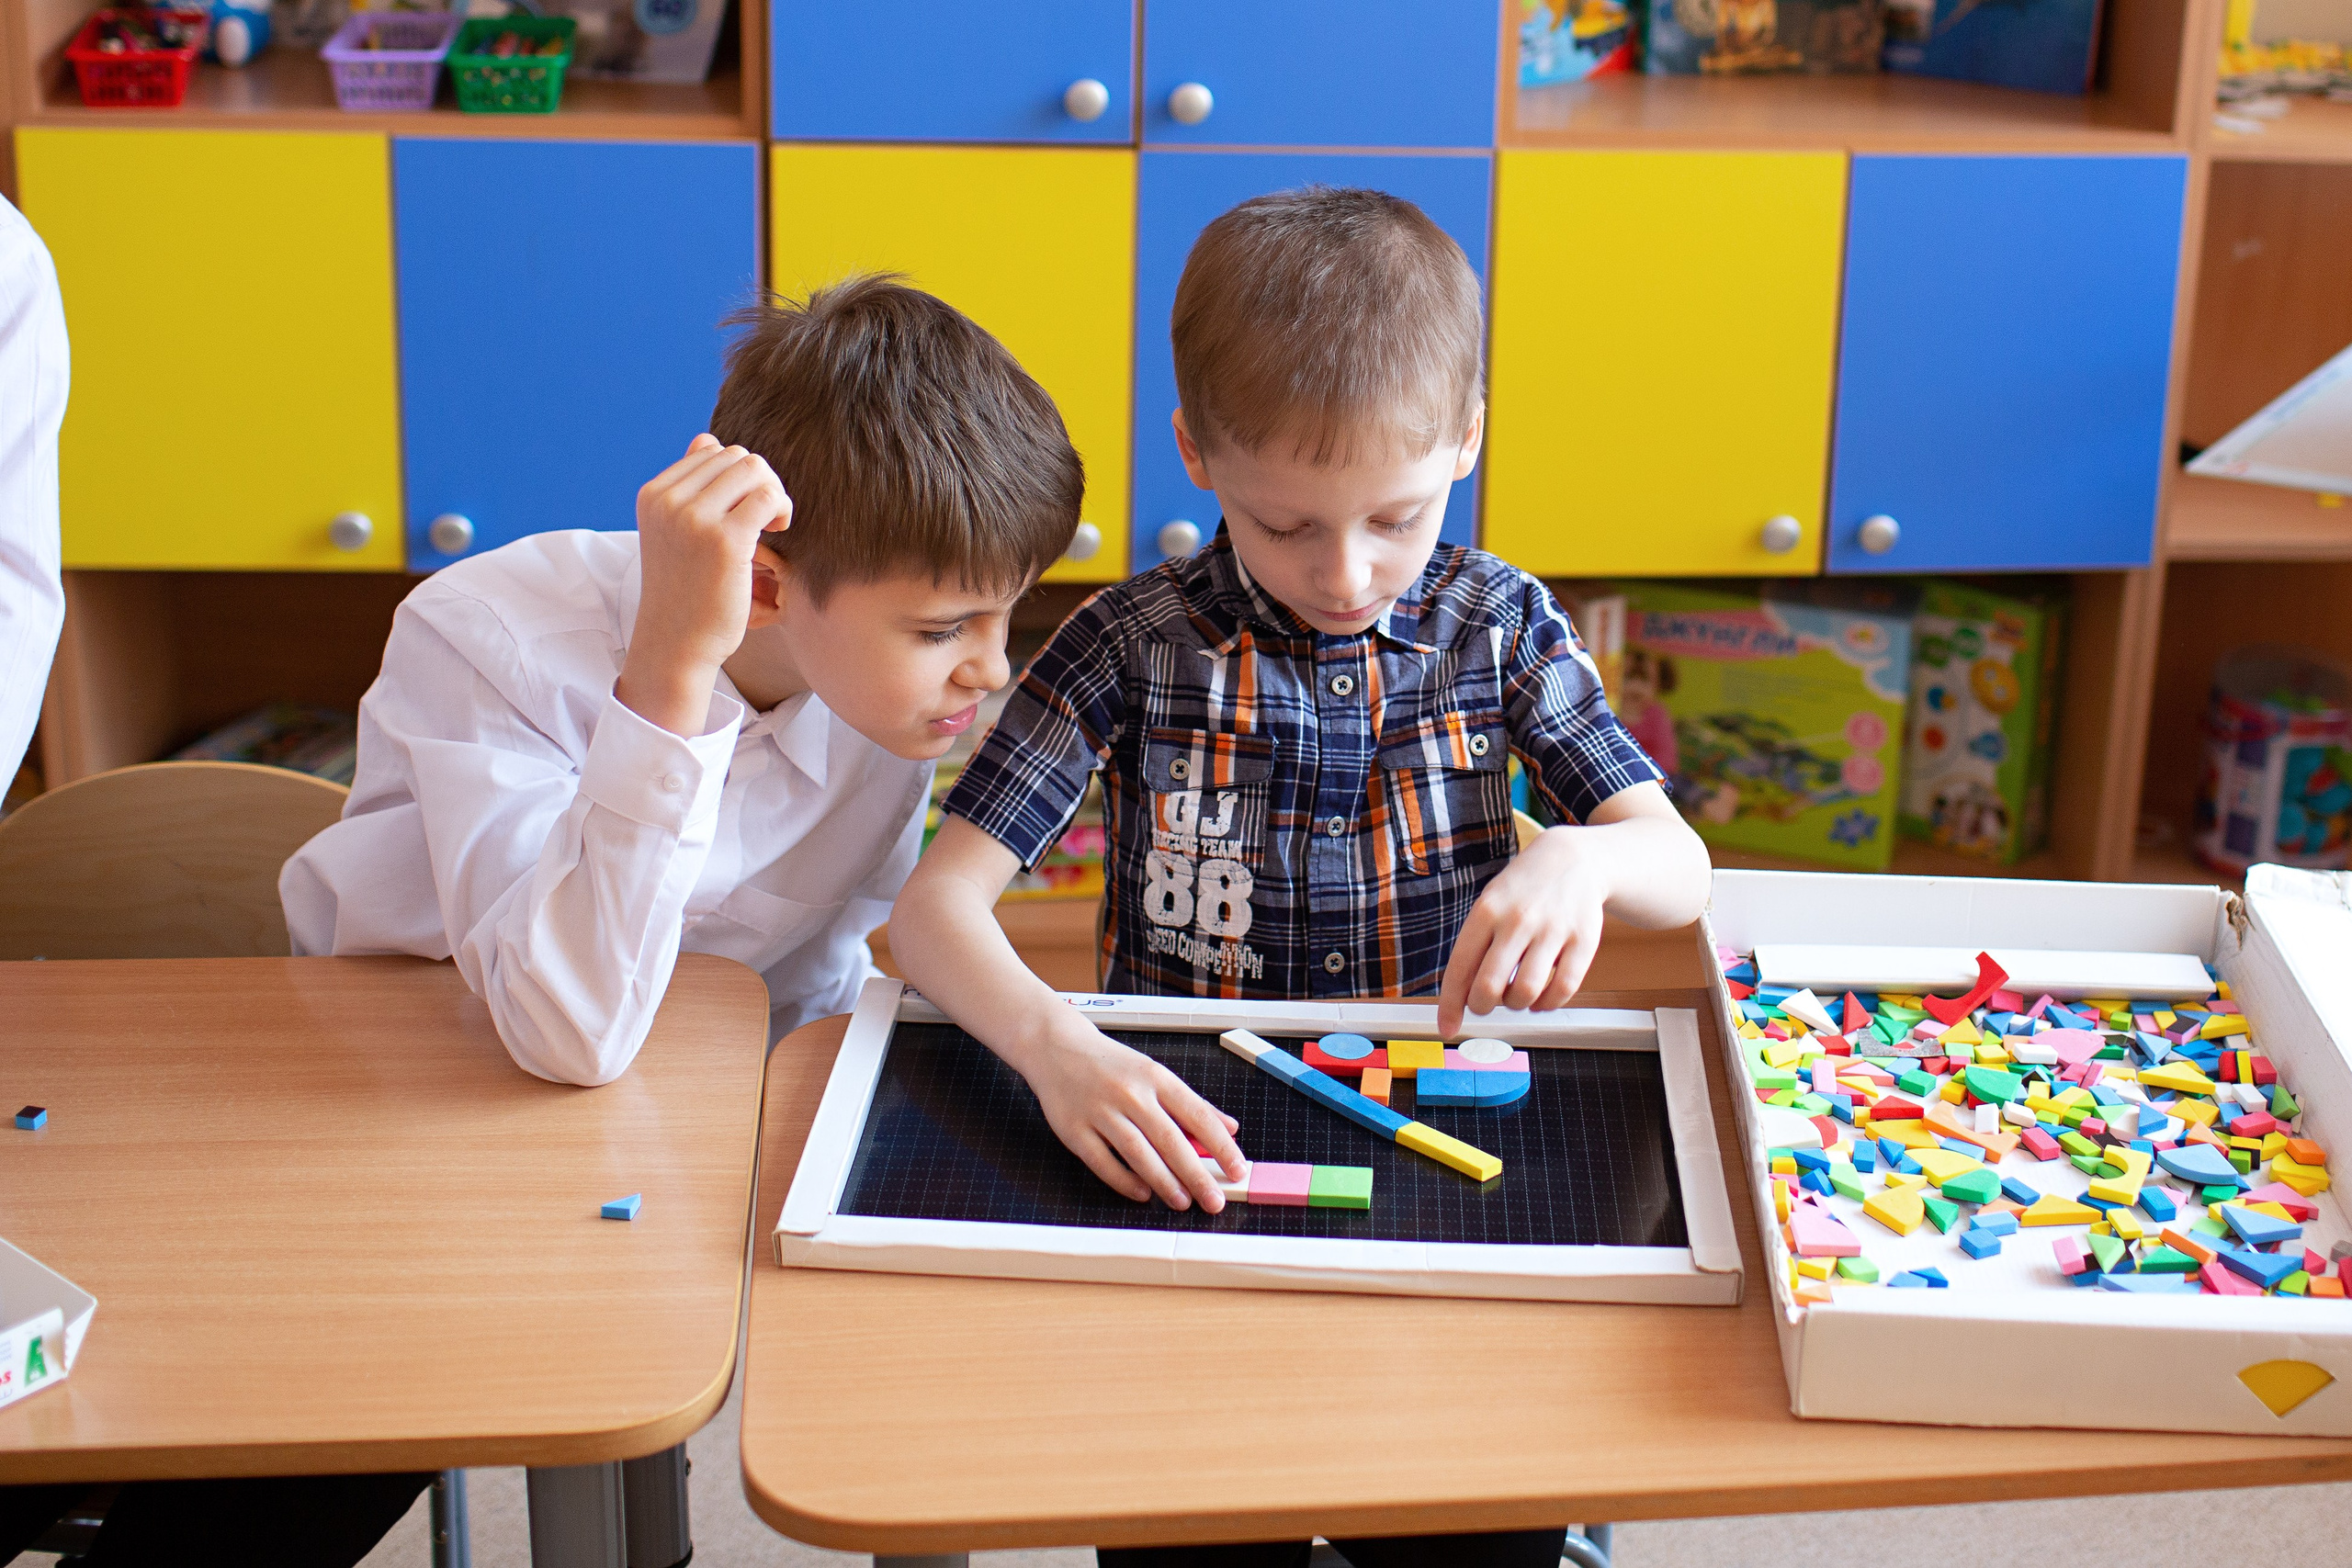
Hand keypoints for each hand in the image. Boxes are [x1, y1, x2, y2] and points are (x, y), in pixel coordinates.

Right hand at [618, 434, 790, 735]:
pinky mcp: (724, 541)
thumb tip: (707, 440)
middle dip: (761, 481)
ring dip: (774, 492)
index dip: (740, 476)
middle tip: (767, 517)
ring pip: (753, 469)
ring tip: (774, 523)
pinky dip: (781, 508)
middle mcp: (668, 501)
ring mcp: (694, 519)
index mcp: (654, 495)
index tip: (747, 509)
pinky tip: (778, 530)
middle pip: (735, 457)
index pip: (711, 452)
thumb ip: (691, 487)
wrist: (677, 643)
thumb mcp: (675, 533)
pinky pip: (768, 496)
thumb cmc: (686, 591)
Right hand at [1020, 1012, 1245, 1210]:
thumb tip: (1230, 1129)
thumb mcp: (1156, 1075)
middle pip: (1170, 1140)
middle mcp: (1131, 1094)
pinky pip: (1103, 1162)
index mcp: (1156, 1078)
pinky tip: (1142, 1193)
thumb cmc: (1111, 1066)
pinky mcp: (1075, 1130)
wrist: (1057, 1049)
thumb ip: (1193, 1104)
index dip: (1221, 1146)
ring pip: (1139, 1153)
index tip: (1238, 1169)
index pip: (1198, 1115)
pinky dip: (1124, 1181)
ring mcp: (1101, 1112)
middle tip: (1214, 1201)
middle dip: (1196, 1174)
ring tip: (1182, 1202)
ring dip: (1164, 1182)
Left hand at [1437, 826, 1608, 1036]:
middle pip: (1490, 986)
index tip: (1447, 1028)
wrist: (1572, 860)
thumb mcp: (1490, 906)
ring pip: (1526, 992)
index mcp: (1486, 911)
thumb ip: (1474, 949)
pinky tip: (1542, 998)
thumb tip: (1458, 1000)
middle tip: (1486, 1005)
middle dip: (1483, 1007)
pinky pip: (1563, 988)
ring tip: (1516, 997)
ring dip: (1516, 1006)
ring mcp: (1553, 930)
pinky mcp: (1584, 940)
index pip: (1460, 968)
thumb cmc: (1522, 892)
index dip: (1451, 1005)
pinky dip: (1548, 1004)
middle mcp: (1518, 920)